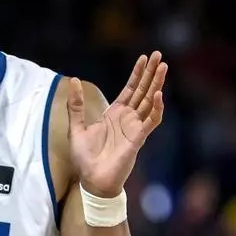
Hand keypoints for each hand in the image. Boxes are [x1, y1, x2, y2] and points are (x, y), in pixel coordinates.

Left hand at [67, 51, 166, 196]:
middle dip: (151, 73)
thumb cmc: (86, 159)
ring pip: (150, 102)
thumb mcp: (76, 127)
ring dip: (157, 84)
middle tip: (159, 55)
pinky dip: (156, 108)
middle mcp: (128, 119)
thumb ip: (76, 105)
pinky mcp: (138, 138)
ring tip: (163, 67)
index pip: (130, 89)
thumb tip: (72, 80)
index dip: (137, 74)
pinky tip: (159, 94)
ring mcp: (135, 128)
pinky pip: (151, 121)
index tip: (144, 58)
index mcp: (115, 114)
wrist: (92, 180)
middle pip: (143, 91)